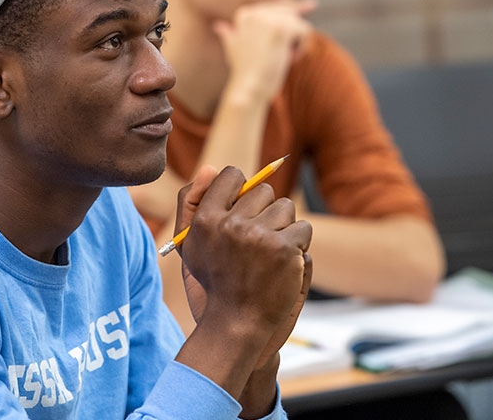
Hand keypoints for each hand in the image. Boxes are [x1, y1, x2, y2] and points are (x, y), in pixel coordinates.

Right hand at [174, 165, 312, 347]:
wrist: (236, 326)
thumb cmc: (213, 283)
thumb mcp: (189, 245)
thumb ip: (192, 203)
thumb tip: (211, 168)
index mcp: (206, 220)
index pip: (231, 175)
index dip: (241, 189)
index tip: (243, 210)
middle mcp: (231, 225)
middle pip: (263, 190)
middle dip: (265, 211)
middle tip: (256, 241)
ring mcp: (260, 237)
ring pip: (286, 208)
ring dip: (284, 228)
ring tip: (270, 254)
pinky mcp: (286, 251)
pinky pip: (303, 229)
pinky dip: (299, 246)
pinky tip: (284, 265)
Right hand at [214, 0, 316, 103]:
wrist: (249, 88)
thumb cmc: (243, 72)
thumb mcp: (233, 49)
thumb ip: (229, 35)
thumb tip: (219, 27)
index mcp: (244, 14)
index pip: (277, 7)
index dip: (289, 17)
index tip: (301, 15)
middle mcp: (255, 12)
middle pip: (290, 11)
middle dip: (293, 30)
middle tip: (281, 50)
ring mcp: (268, 19)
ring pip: (298, 22)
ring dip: (296, 41)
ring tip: (282, 57)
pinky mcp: (281, 28)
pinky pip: (305, 30)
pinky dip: (302, 47)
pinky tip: (289, 59)